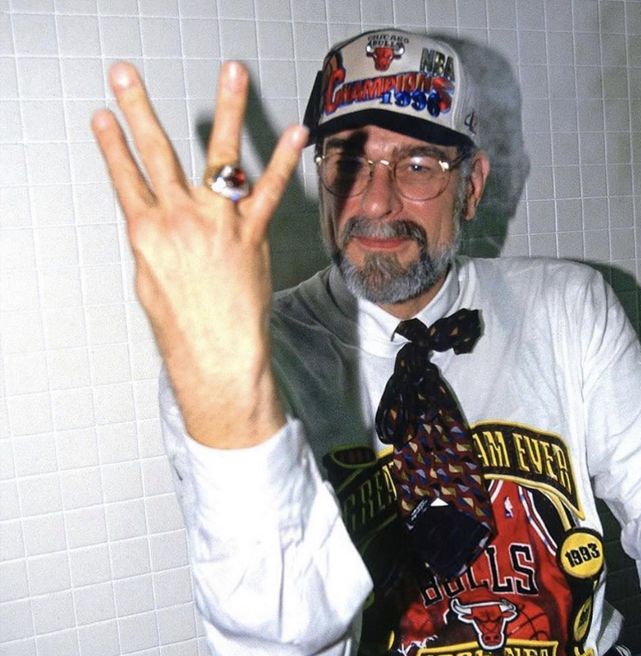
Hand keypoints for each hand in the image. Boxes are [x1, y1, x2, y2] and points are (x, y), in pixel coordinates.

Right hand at [91, 61, 306, 447]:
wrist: (215, 354)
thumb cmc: (182, 327)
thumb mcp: (151, 284)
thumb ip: (155, 246)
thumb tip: (158, 228)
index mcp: (147, 233)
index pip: (124, 178)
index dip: (111, 144)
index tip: (103, 116)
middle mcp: (179, 220)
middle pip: (155, 153)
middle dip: (137, 110)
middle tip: (125, 75)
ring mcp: (216, 223)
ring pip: (220, 155)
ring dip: (227, 108)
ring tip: (231, 71)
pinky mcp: (250, 234)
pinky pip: (268, 190)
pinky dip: (282, 160)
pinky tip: (293, 132)